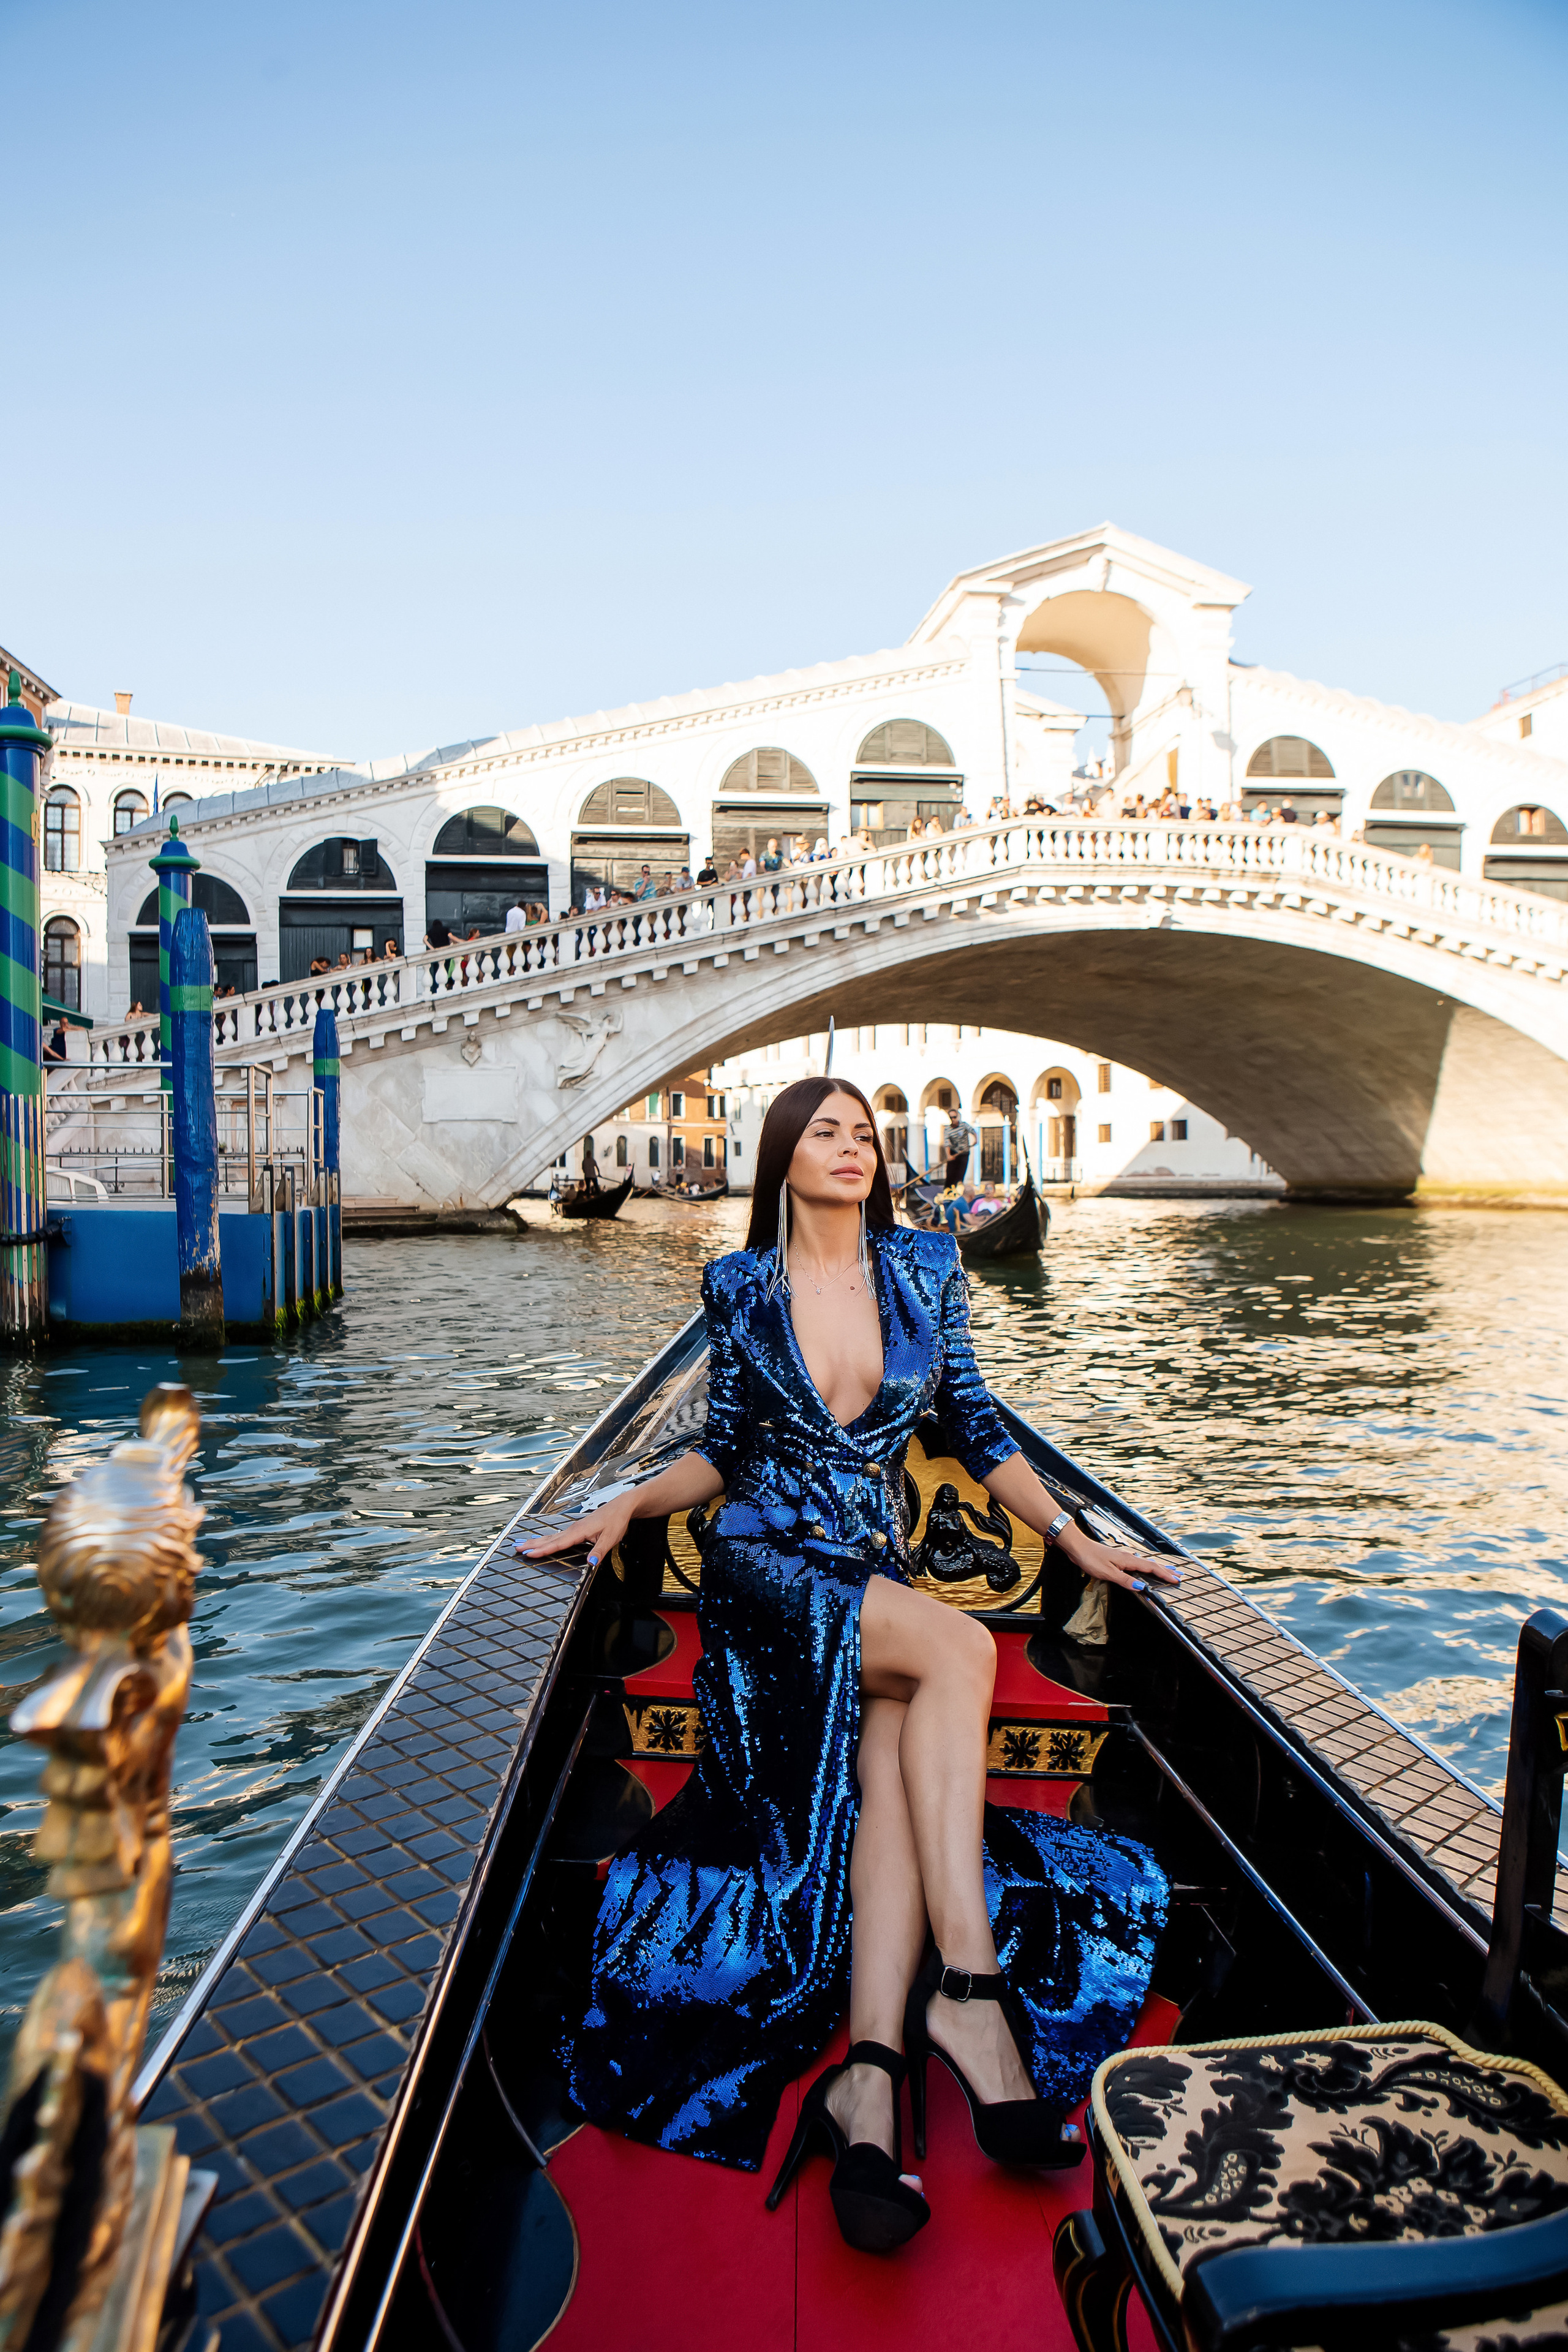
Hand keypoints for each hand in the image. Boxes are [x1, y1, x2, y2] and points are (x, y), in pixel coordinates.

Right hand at [520, 1493, 634, 1567]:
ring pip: (551, 1536)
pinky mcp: (577, 1528)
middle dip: (532, 1544)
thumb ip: (599, 1552)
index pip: (558, 1543)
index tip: (529, 1554)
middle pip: (549, 1539)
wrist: (622, 1506)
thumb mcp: (610, 1538)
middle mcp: (573, 1528)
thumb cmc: (616, 1520)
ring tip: (523, 1543)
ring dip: (536, 1541)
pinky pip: (557, 1535)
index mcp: (579, 1531)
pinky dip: (546, 1539)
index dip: (543, 1550)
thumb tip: (590, 1563)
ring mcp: (574, 1528)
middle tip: (516, 1548)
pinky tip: (543, 1541)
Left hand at [1061, 1532, 1183, 1596]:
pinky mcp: (1118, 1558)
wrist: (1077, 1546)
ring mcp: (1123, 1556)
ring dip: (1158, 1568)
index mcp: (1128, 1560)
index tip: (1176, 1580)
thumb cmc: (1090, 1558)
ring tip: (1168, 1571)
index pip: (1151, 1568)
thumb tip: (1141, 1586)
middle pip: (1151, 1564)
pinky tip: (1145, 1568)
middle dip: (1166, 1570)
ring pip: (1145, 1563)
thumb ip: (1124, 1580)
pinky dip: (1147, 1566)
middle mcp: (1128, 1557)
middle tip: (1180, 1575)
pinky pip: (1138, 1563)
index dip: (1164, 1574)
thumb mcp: (1107, 1573)